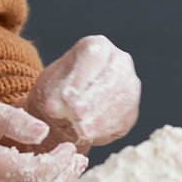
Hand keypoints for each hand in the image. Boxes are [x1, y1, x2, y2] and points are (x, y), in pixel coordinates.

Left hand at [26, 35, 140, 146]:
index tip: (66, 96)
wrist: (69, 109)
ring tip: (81, 130)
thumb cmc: (59, 90)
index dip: (82, 77)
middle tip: (76, 114)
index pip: (94, 55)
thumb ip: (52, 96)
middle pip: (112, 77)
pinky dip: (107, 127)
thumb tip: (54, 108)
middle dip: (93, 98)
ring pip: (122, 98)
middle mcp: (119, 61)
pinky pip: (124, 117)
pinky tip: (91, 134)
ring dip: (101, 116)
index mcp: (97, 46)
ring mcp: (129, 85)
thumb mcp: (49, 89)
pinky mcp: (131, 109)